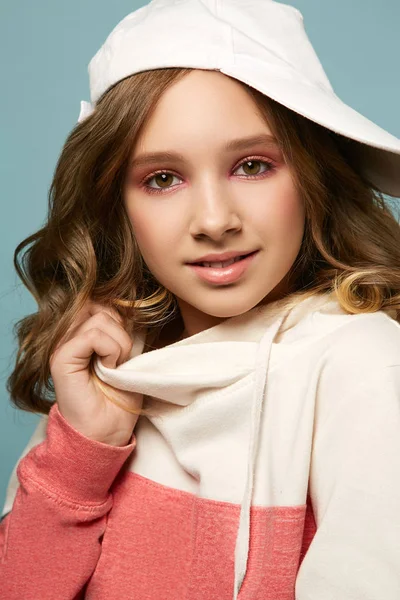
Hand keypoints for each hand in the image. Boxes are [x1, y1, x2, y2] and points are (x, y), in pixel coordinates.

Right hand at [49, 300, 142, 445]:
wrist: (107, 432)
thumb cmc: (119, 398)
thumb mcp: (128, 357)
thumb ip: (123, 333)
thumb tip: (134, 311)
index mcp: (83, 335)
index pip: (103, 305)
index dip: (122, 319)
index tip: (128, 347)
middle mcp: (69, 337)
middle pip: (103, 308)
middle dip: (123, 331)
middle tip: (123, 360)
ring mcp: (63, 346)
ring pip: (100, 318)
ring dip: (119, 343)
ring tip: (116, 366)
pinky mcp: (61, 358)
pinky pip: (92, 336)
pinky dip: (110, 350)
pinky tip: (109, 368)